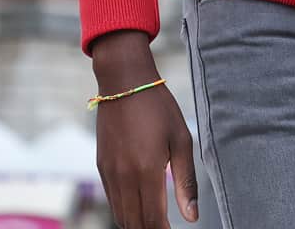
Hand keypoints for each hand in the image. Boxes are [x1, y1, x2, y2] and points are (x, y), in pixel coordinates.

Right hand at [90, 31, 197, 227]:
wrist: (123, 81)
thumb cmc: (158, 107)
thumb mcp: (182, 141)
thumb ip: (186, 182)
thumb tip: (192, 217)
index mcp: (147, 170)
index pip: (153, 221)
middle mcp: (124, 175)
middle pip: (134, 223)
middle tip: (165, 228)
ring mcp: (110, 171)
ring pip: (120, 215)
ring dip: (136, 224)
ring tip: (155, 221)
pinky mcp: (102, 164)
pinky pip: (112, 199)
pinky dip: (125, 210)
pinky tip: (140, 206)